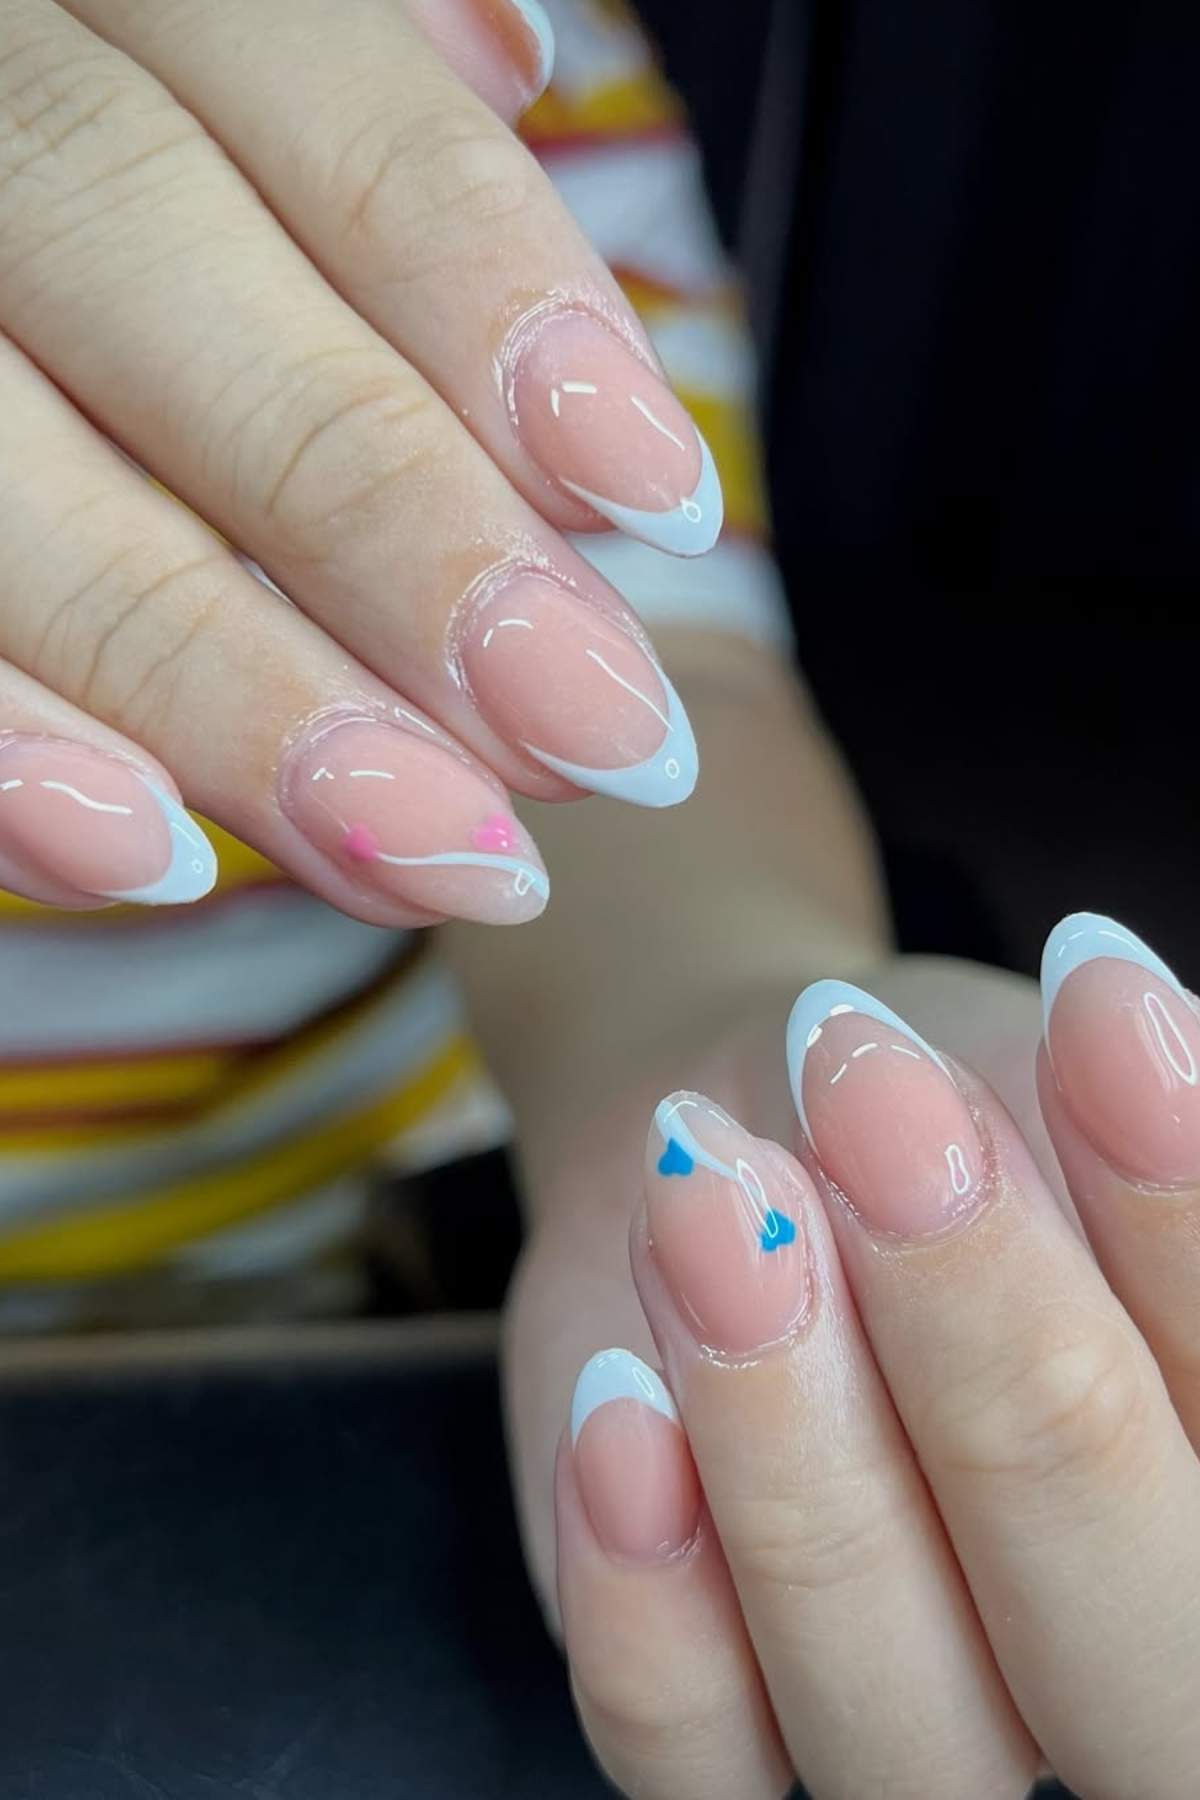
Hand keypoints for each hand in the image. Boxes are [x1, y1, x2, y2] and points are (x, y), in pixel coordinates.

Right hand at [0, 0, 711, 919]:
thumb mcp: (231, 80)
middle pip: (146, 264)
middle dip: (384, 519)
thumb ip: (352, 99)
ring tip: (438, 851)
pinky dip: (2, 737)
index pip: (309, 89)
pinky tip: (142, 855)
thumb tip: (514, 70)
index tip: (655, 495)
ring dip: (219, 680)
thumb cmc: (150, 175)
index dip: (485, 290)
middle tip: (588, 736)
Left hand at [525, 919, 1199, 1796]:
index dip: (1187, 1219)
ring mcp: (915, 1719)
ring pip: (896, 1715)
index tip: (1101, 1004)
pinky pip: (686, 1743)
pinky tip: (622, 1393)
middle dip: (999, 1349)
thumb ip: (1126, 1135)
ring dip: (795, 1437)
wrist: (735, 1122)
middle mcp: (1113, 1662)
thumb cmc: (931, 1103)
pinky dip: (647, 1581)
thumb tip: (1152, 1052)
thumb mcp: (1042, 1079)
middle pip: (1126, 1642)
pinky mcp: (715, 1719)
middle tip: (884, 1108)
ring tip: (713, 1195)